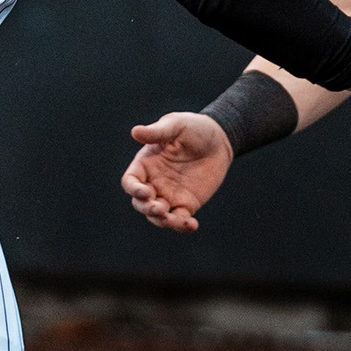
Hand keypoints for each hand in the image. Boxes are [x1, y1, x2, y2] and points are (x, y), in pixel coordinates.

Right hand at [121, 111, 233, 232]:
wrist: (220, 139)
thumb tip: (135, 132)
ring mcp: (169, 195)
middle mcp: (154, 182)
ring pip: (157, 216)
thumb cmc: (194, 127)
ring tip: (172, 219)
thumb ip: (156, 132)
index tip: (146, 191)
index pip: (130, 182)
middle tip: (160, 207)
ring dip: (161, 221)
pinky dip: (182, 226)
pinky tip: (192, 225)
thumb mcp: (175, 125)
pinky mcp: (187, 204)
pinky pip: (180, 220)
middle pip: (140, 203)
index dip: (133, 189)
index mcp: (145, 164)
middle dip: (147, 208)